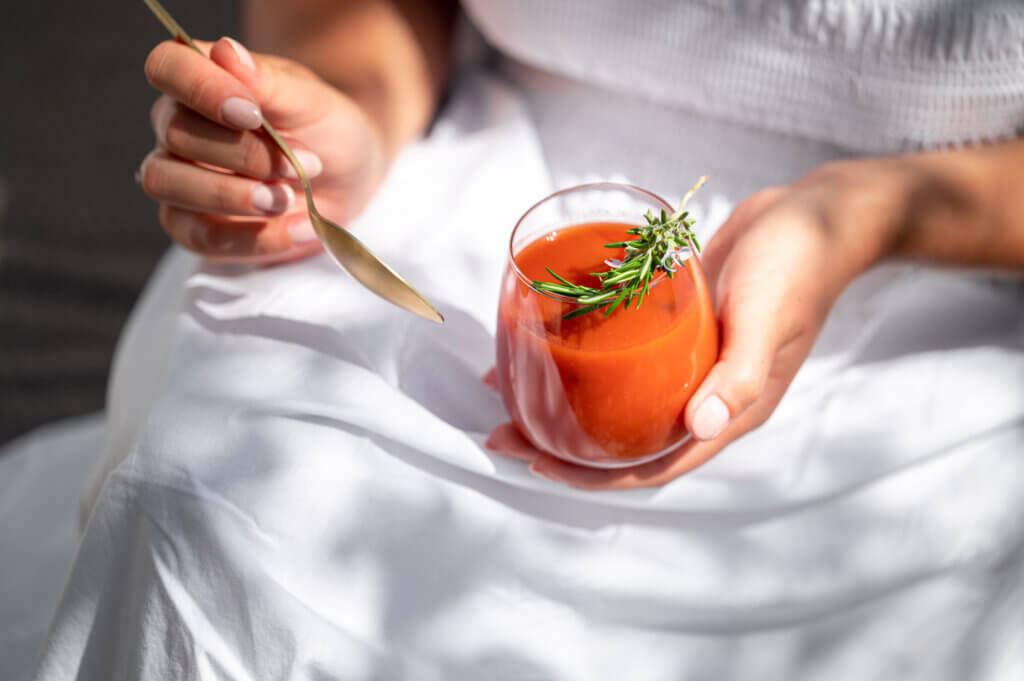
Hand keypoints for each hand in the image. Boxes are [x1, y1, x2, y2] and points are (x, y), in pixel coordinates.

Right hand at [140, 37, 386, 262]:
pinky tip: (298, 228)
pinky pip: (200, 238)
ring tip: (288, 199)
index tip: (253, 114)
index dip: (202, 89)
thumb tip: (226, 52)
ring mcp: (181, 179)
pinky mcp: (197, 227)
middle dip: (243, 154)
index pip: (167, 67)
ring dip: (233, 196)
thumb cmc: (325, 128)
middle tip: (300, 165)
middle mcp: (177, 127)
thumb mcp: (310, 100)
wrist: (349, 175)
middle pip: (174, 134)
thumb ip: (267, 81)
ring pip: (168, 184)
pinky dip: (254, 238)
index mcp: (199, 81)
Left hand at [486, 160, 909, 488]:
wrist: (813, 216)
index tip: (535, 462)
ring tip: (510, 392)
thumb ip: (739, 375)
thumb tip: (701, 427)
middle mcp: (703, 397)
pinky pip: (623, 355)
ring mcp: (688, 363)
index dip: (591, 476)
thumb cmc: (797, 268)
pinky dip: (584, 356)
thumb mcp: (767, 319)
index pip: (651, 466)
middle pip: (623, 439)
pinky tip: (545, 339)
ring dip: (566, 402)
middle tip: (504, 431)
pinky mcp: (677, 329)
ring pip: (618, 399)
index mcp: (726, 412)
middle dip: (563, 445)